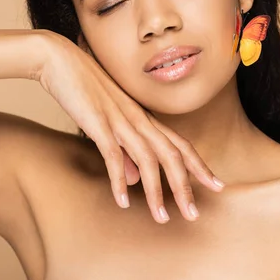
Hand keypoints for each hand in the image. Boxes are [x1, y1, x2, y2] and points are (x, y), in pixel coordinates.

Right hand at [36, 31, 224, 223]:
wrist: (63, 61)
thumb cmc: (86, 90)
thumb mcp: (110, 123)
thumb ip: (125, 151)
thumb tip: (136, 180)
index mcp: (144, 118)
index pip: (180, 145)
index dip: (199, 166)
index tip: (216, 185)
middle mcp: (139, 120)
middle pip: (172, 156)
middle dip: (185, 187)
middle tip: (195, 215)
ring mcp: (120, 120)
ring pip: (148, 159)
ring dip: (156, 192)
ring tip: (162, 218)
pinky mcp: (98, 123)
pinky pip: (113, 156)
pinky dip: (120, 181)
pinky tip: (123, 202)